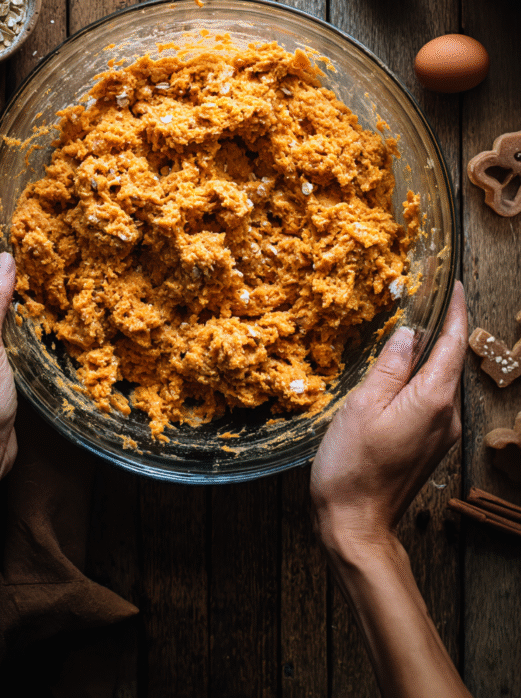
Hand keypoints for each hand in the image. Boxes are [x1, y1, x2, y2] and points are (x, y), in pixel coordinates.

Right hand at [310, 282, 467, 554]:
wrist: (356, 525)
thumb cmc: (353, 467)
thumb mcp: (364, 405)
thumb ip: (390, 365)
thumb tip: (408, 332)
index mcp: (434, 399)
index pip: (453, 343)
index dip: (456, 310)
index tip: (455, 284)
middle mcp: (448, 415)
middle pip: (450, 361)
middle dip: (443, 329)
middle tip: (428, 298)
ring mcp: (442, 433)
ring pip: (440, 382)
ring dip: (430, 355)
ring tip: (410, 330)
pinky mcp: (430, 445)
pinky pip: (431, 401)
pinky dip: (421, 380)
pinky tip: (400, 374)